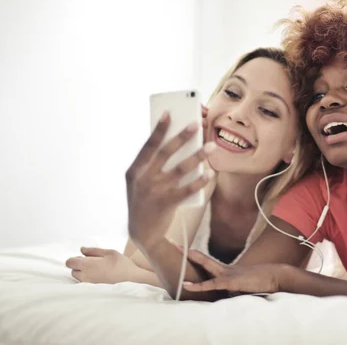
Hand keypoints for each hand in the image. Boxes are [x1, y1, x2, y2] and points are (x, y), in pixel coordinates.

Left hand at [65, 247, 136, 283]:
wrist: (132, 280)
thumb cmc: (121, 264)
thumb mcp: (109, 252)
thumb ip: (93, 251)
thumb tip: (82, 250)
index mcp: (87, 265)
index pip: (69, 262)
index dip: (74, 259)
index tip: (83, 257)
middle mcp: (85, 276)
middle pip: (73, 270)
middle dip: (79, 266)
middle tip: (93, 262)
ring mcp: (89, 284)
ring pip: (79, 278)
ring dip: (83, 273)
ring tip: (97, 269)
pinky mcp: (94, 290)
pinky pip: (85, 283)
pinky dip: (89, 279)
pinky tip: (100, 276)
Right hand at [126, 112, 216, 248]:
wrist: (141, 232)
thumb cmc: (144, 200)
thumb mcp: (139, 182)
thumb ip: (151, 165)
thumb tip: (175, 143)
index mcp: (135, 170)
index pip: (148, 146)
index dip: (158, 129)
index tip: (168, 113)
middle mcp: (144, 179)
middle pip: (166, 153)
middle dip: (182, 137)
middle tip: (196, 124)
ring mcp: (155, 191)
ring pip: (180, 169)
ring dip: (198, 156)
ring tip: (211, 146)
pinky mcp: (167, 204)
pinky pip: (187, 189)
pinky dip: (199, 181)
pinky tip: (210, 173)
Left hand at [181, 249, 283, 293]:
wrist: (275, 277)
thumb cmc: (261, 282)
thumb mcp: (243, 286)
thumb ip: (232, 288)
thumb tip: (226, 293)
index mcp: (226, 270)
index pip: (207, 263)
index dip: (195, 257)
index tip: (183, 251)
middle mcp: (225, 269)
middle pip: (203, 259)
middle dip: (189, 252)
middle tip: (174, 244)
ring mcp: (228, 274)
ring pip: (207, 265)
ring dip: (193, 260)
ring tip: (180, 253)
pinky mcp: (231, 282)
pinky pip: (212, 284)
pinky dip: (199, 285)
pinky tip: (188, 285)